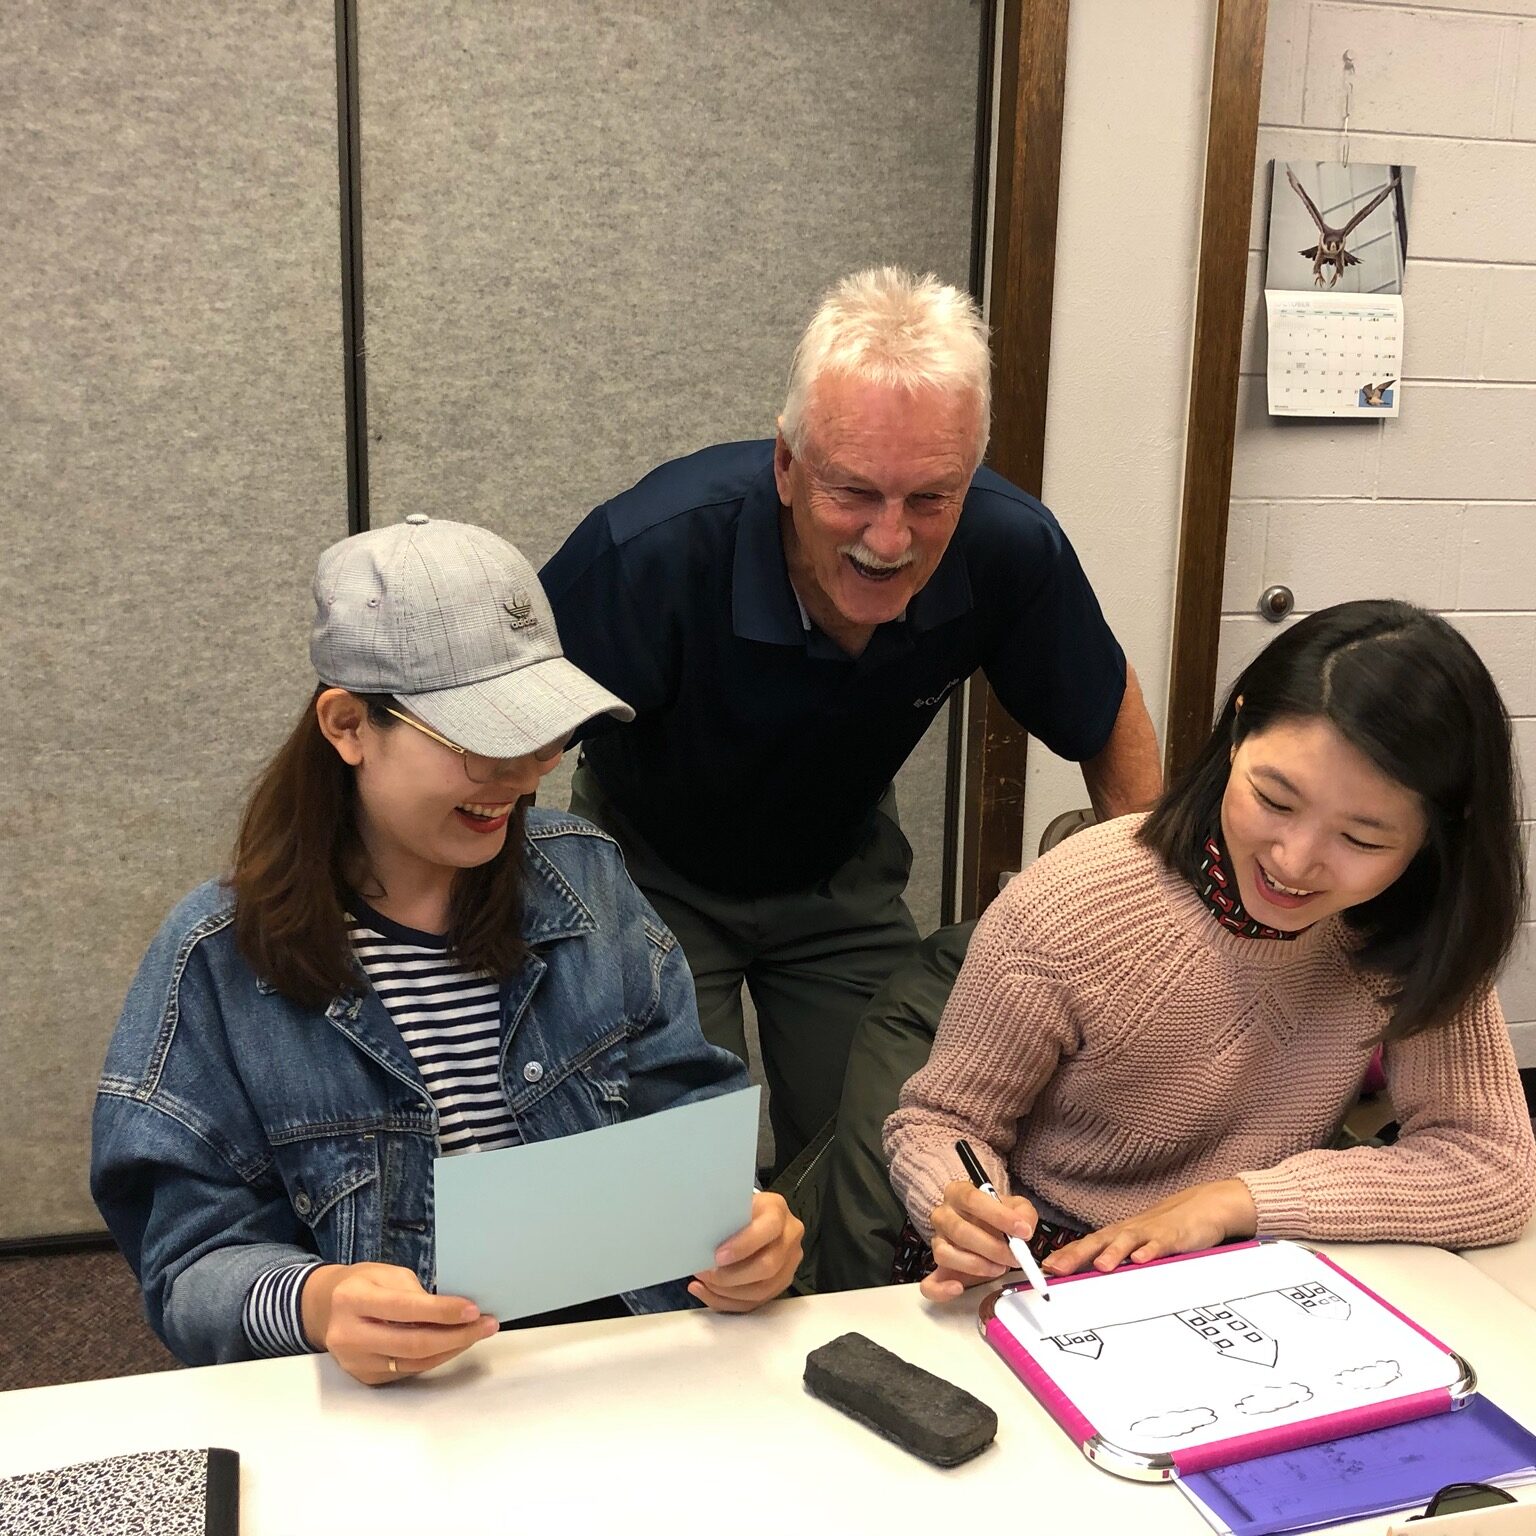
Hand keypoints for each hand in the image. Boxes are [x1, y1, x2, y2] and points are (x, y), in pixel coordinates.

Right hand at [300, 1261, 498, 1385]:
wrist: (326, 1309)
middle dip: (455, 1335)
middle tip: (486, 1325)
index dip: (442, 1311)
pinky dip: (435, 1358)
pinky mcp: (365, 1377)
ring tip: (476, 1334)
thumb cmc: (361, 1285)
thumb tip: (451, 1311)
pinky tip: (453, 1345)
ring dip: (451, 1349)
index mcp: (352, 1300)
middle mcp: (350, 1335)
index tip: (473, 1310)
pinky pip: (407, 1371)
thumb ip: (414, 1292)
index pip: (404, 1309)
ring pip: (413, 1362)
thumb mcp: (385, 1274)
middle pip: (411, 1343)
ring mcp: (355, 1361)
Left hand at [689, 1191, 802, 1312]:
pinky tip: (709, 1292)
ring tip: (705, 1283)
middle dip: (731, 1276)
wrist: (757, 1217)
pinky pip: (755, 1302)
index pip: (768, 1228)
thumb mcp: (734, 1202)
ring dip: (728, 1292)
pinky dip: (728, 1301)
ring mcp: (789, 1263)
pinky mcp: (780, 1284)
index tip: (718, 1256)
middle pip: (767, 1266)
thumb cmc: (741, 1209)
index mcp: (777, 1211)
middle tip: (706, 1273)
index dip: (743, 1245)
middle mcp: (789, 1238)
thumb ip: (725, 1217)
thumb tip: (700, 1235)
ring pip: (762, 1290)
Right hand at [920, 1179, 1038, 1302]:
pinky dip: (942, 1289)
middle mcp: (943, 1216)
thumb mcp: (1017, 1208)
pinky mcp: (937, 1270)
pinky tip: (958, 1288)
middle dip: (992, 1247)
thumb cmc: (999, 1218)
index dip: (998, 1216)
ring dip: (976, 1265)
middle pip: (958, 1229)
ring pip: (945, 1254)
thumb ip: (1023, 1213)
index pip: (972, 1199)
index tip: (1022, 1230)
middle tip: (1015, 1256)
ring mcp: (937, 1242)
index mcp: (958, 1194)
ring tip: (999, 1268)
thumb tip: (1023, 1227)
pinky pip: (929, 1283)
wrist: (987, 1231)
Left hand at [1043, 1180, 1257, 1276]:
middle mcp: (1128, 1231)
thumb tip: (1089, 1275)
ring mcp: (1150, 1232)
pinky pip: (1160, 1244)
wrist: (1203, 1207)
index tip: (1043, 1269)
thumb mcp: (1136, 1243)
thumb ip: (1116, 1257)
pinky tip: (1142, 1260)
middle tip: (1057, 1269)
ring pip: (1126, 1241)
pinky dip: (1150, 1251)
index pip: (1085, 1245)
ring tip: (1099, 1266)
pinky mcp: (1173, 1236)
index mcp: (1117, 1234)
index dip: (1064, 1256)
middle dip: (1076, 1255)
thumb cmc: (1164, 1228)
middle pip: (1098, 1242)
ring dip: (1112, 1253)